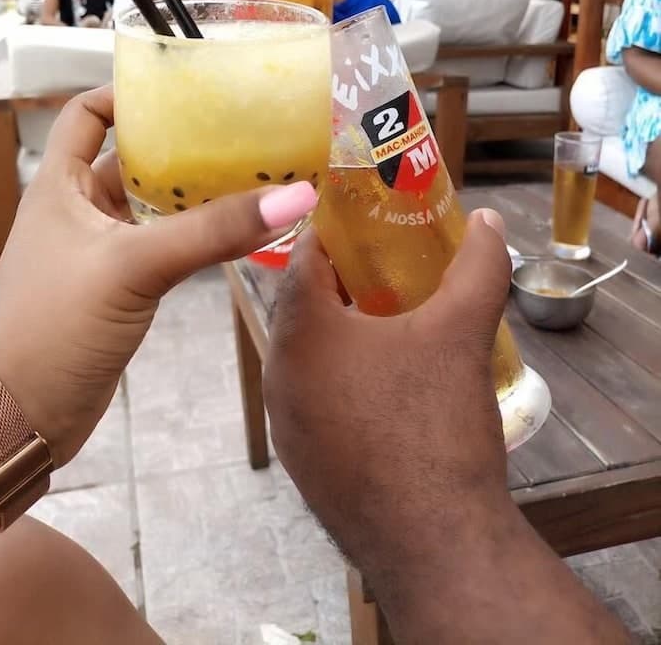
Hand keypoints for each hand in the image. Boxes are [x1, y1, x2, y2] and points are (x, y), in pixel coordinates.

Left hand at [0, 86, 316, 466]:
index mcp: (60, 185)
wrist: (20, 415)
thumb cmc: (56, 325)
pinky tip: (237, 232)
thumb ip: (212, 231)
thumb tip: (294, 196)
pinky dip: (195, 235)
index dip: (128, 94)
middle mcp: (78, 210)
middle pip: (132, 158)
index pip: (88, 114)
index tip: (185, 88)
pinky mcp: (118, 288)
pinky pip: (162, 245)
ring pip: (152, 206)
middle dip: (182, 144)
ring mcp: (99, 251)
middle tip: (243, 132)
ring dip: (195, 193)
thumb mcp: (134, 265)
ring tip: (255, 174)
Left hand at [264, 211, 512, 584]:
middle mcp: (278, 377)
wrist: (438, 546)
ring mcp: (286, 428)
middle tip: (390, 271)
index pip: (304, 259)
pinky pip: (316, 402)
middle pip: (303, 308)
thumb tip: (489, 221)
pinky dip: (343, 381)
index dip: (337, 233)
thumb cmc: (437, 426)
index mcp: (300, 334)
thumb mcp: (462, 332)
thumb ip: (477, 266)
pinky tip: (390, 389)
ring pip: (309, 359)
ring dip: (344, 335)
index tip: (368, 221)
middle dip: (344, 284)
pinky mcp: (304, 467)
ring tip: (395, 326)